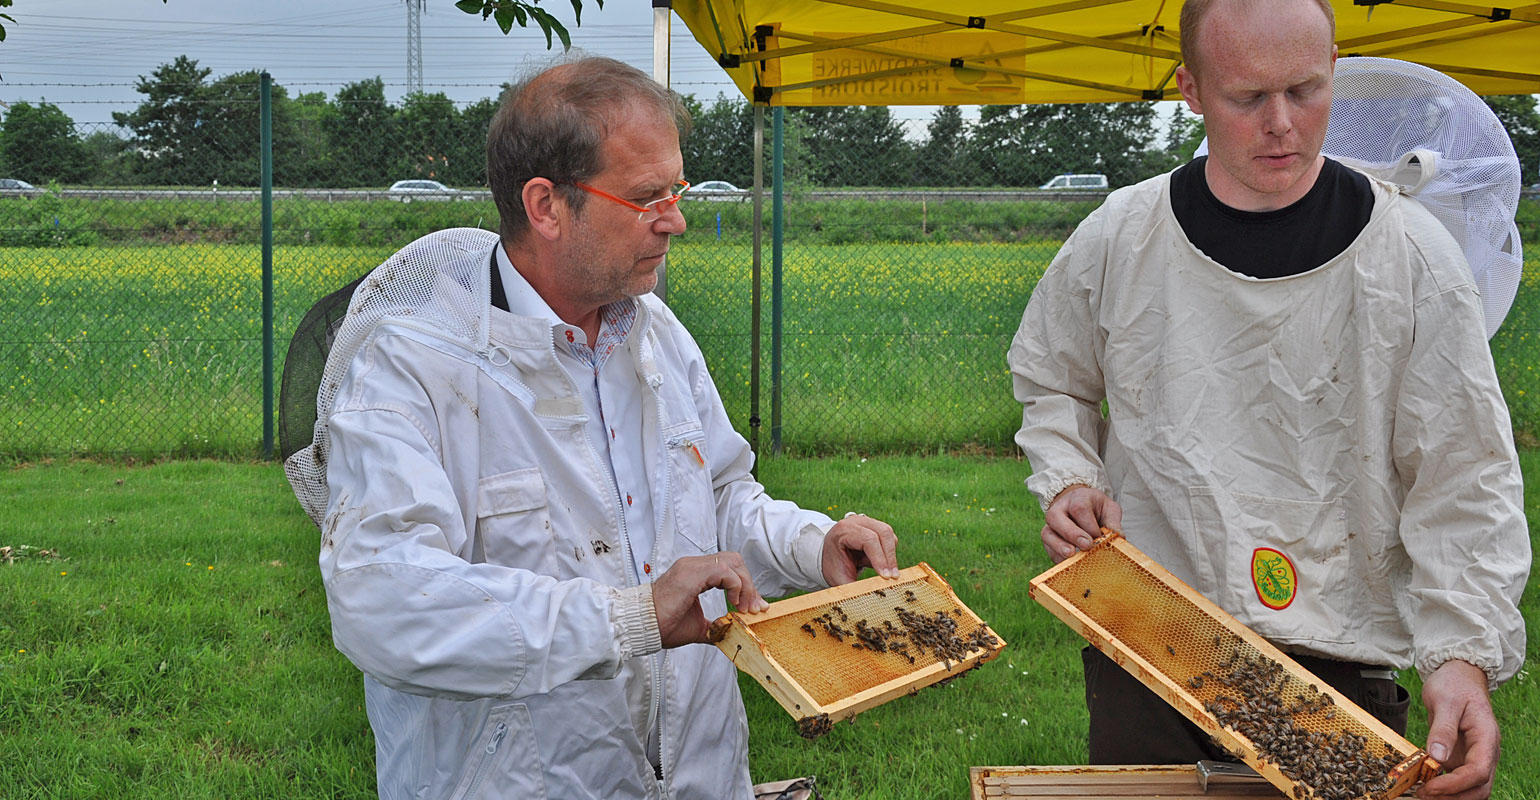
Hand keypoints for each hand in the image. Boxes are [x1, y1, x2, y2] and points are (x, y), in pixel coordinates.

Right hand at [651, 552, 767, 647]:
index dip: (745, 585)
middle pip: (734, 561)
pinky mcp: (691, 573)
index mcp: (695, 573)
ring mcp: (692, 567)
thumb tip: (730, 634)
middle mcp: (693, 565)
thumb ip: (715, 626)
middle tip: (753, 607)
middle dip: (749, 584)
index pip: (729, 567)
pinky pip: (724, 571)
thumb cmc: (663, 624)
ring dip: (745, 585)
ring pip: (732, 562)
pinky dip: (735, 585)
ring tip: (744, 606)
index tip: (753, 607)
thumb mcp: (697, 626)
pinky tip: (733, 602)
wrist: (643, 626)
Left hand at [821, 513, 898, 584]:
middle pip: (883, 532)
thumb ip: (854, 589)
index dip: (879, 559)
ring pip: (889, 534)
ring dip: (890, 555)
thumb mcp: (840, 579)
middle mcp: (856, 521)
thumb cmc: (832, 566)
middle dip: (890, 557)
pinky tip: (880, 563)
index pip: (868, 540)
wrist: (825, 554)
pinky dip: (889, 552)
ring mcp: (866, 521)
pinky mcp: (874, 525)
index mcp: (844, 531)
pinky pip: (889, 537)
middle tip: (893, 577)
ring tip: (885, 572)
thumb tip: (869, 601)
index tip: (886, 577)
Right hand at [1042, 484, 1120, 562]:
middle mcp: (1059, 509)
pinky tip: (1070, 562)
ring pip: (1047, 533)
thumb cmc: (1096, 509)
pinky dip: (1058, 556)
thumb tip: (1119, 537)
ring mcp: (1050, 524)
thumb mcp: (1109, 509)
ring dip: (1059, 546)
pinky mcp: (1048, 539)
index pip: (1079, 509)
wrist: (1080, 506)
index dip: (1089, 525)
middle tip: (1086, 545)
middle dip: (1071, 534)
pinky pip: (1048, 548)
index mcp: (1076, 498)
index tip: (1099, 537)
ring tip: (1071, 554)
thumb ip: (1113, 522)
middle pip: (1056, 518)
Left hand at [1417, 660, 1497, 799]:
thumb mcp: (1444, 701)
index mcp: (1486, 737)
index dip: (1455, 784)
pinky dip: (1446, 788)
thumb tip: (1437, 757)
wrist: (1458, 677)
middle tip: (1423, 794)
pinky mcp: (1463, 757)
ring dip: (1451, 796)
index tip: (1430, 787)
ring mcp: (1475, 756)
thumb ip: (1442, 729)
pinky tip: (1425, 785)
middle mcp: (1485, 751)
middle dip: (1454, 797)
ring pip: (1472, 788)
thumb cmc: (1454, 685)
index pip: (1478, 772)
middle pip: (1480, 787)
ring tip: (1422, 793)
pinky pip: (1460, 780)